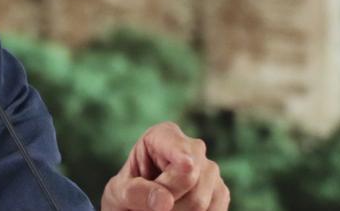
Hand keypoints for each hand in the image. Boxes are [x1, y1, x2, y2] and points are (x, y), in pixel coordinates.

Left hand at [101, 121, 229, 210]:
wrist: (137, 206)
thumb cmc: (127, 194)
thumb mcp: (120, 192)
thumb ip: (135, 193)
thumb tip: (164, 201)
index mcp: (164, 135)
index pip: (177, 150)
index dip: (182, 158)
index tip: (185, 164)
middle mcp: (193, 148)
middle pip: (189, 181)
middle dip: (167, 202)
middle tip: (148, 207)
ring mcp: (210, 170)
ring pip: (201, 201)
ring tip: (161, 209)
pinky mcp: (220, 193)